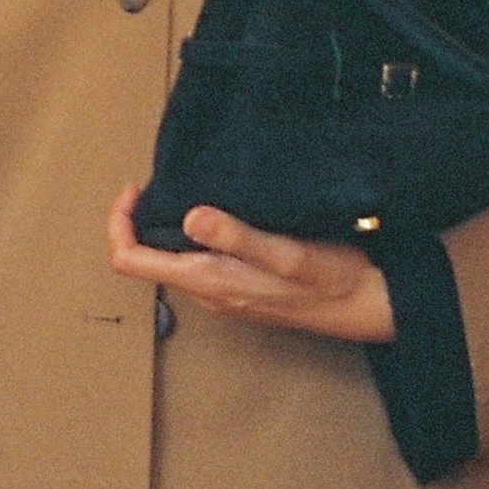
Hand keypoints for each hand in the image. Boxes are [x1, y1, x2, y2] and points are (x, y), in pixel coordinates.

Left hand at [108, 185, 393, 343]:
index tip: (135, 190)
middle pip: (147, 258)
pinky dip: (194, 235)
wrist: (368, 306)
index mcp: (208, 280)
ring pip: (174, 259)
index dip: (120, 223)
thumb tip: (189, 217)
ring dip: (170, 226)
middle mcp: (207, 292)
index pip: (130, 260)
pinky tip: (219, 211)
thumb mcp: (286, 253)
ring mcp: (224, 293)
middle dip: (143, 220)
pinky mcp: (242, 289)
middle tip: (160, 182)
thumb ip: (237, 237)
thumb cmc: (332, 280)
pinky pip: (200, 261)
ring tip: (187, 190)